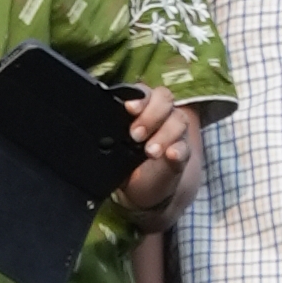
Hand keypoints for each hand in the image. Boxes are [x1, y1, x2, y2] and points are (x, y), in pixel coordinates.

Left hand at [114, 90, 205, 235]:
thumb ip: (110, 137)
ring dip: (164, 134)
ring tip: (150, 152)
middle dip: (151, 115)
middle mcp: (161, 115)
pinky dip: (179, 150)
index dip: (139, 98)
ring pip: (178, 120)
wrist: (142, 190)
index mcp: (142, 109)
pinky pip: (186, 147)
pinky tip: (171, 155)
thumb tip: (95, 134)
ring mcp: (175, 132)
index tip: (130, 109)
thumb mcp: (114, 149)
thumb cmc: (127, 164)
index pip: (144, 92)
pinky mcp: (183, 153)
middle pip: (165, 99)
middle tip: (135, 135)